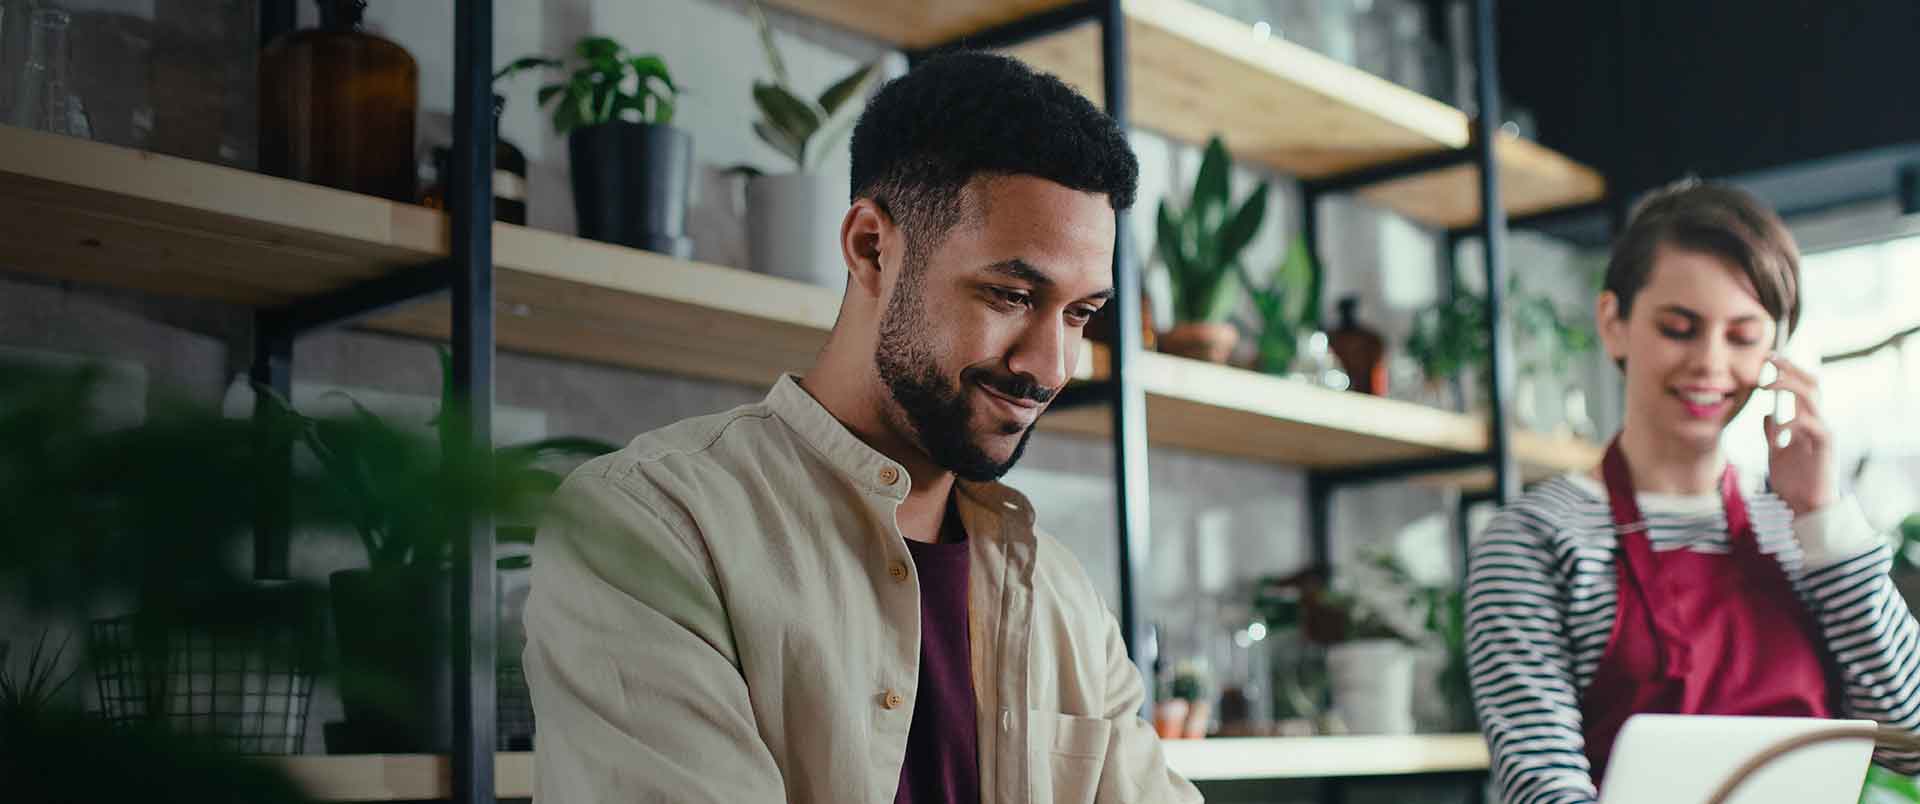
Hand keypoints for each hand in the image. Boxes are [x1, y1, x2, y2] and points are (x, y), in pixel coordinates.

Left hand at [1763, 356, 1835, 515]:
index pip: (1799, 388)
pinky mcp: (1826, 448)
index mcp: (1804, 421)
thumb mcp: (1775, 451)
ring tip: (1767, 384)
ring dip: (1789, 387)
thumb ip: (1771, 431)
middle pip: (1810, 385)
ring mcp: (1822, 432)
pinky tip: (1779, 424)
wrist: (1804, 506)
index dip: (1786, 371)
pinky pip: (1815, 426)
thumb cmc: (1793, 480)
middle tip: (1770, 358)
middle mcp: (1816, 422)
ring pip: (1812, 399)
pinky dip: (1796, 421)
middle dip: (1791, 369)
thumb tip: (1767, 411)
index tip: (1767, 357)